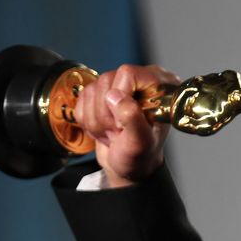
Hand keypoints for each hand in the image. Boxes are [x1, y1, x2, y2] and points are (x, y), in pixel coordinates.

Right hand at [74, 64, 180, 186]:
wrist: (129, 167)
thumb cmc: (141, 156)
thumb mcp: (141, 142)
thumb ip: (132, 118)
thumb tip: (115, 95)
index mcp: (159, 86)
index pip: (128, 73)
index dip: (120, 97)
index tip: (124, 121)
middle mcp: (140, 80)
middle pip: (106, 81)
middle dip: (107, 114)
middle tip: (120, 131)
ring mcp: (118, 85)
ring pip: (91, 91)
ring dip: (97, 120)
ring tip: (114, 132)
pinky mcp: (100, 94)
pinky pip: (81, 99)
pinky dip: (88, 120)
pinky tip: (105, 129)